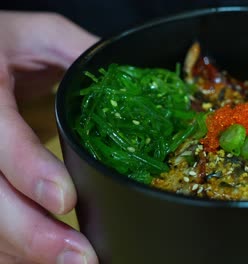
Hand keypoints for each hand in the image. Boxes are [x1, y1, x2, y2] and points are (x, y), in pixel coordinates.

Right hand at [0, 11, 98, 262]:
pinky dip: (15, 251)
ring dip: (25, 252)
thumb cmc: (4, 42)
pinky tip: (44, 259)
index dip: (27, 170)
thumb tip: (137, 81)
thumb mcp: (40, 35)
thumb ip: (80, 54)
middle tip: (80, 259)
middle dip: (31, 235)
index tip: (66, 201)